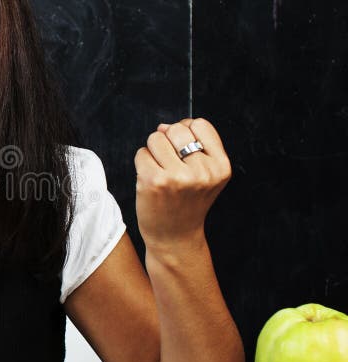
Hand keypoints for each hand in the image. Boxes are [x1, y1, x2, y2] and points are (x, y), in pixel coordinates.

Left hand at [134, 118, 230, 249]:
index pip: (201, 124)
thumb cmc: (186, 203)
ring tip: (161, 172)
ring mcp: (178, 176)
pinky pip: (141, 153)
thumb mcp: (205, 175)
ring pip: (156, 138)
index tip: (184, 152)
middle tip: (170, 165)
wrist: (175, 236)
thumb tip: (164, 126)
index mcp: (221, 166)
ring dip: (153, 152)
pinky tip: (150, 180)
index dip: (187, 132)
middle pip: (176, 129)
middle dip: (168, 141)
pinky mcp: (155, 181)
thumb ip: (192, 145)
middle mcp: (203, 171)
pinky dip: (142, 163)